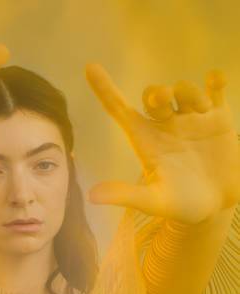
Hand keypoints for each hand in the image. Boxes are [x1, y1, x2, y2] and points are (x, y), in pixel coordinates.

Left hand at [85, 64, 239, 223]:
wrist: (218, 208)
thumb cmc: (182, 206)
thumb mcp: (154, 202)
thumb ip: (126, 195)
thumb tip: (92, 196)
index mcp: (147, 141)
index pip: (120, 110)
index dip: (105, 89)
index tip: (90, 68)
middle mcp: (167, 127)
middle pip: (154, 96)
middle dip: (157, 92)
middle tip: (163, 101)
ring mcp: (193, 121)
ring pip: (184, 90)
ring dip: (188, 92)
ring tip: (200, 109)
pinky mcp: (219, 119)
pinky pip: (216, 90)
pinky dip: (215, 81)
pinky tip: (215, 80)